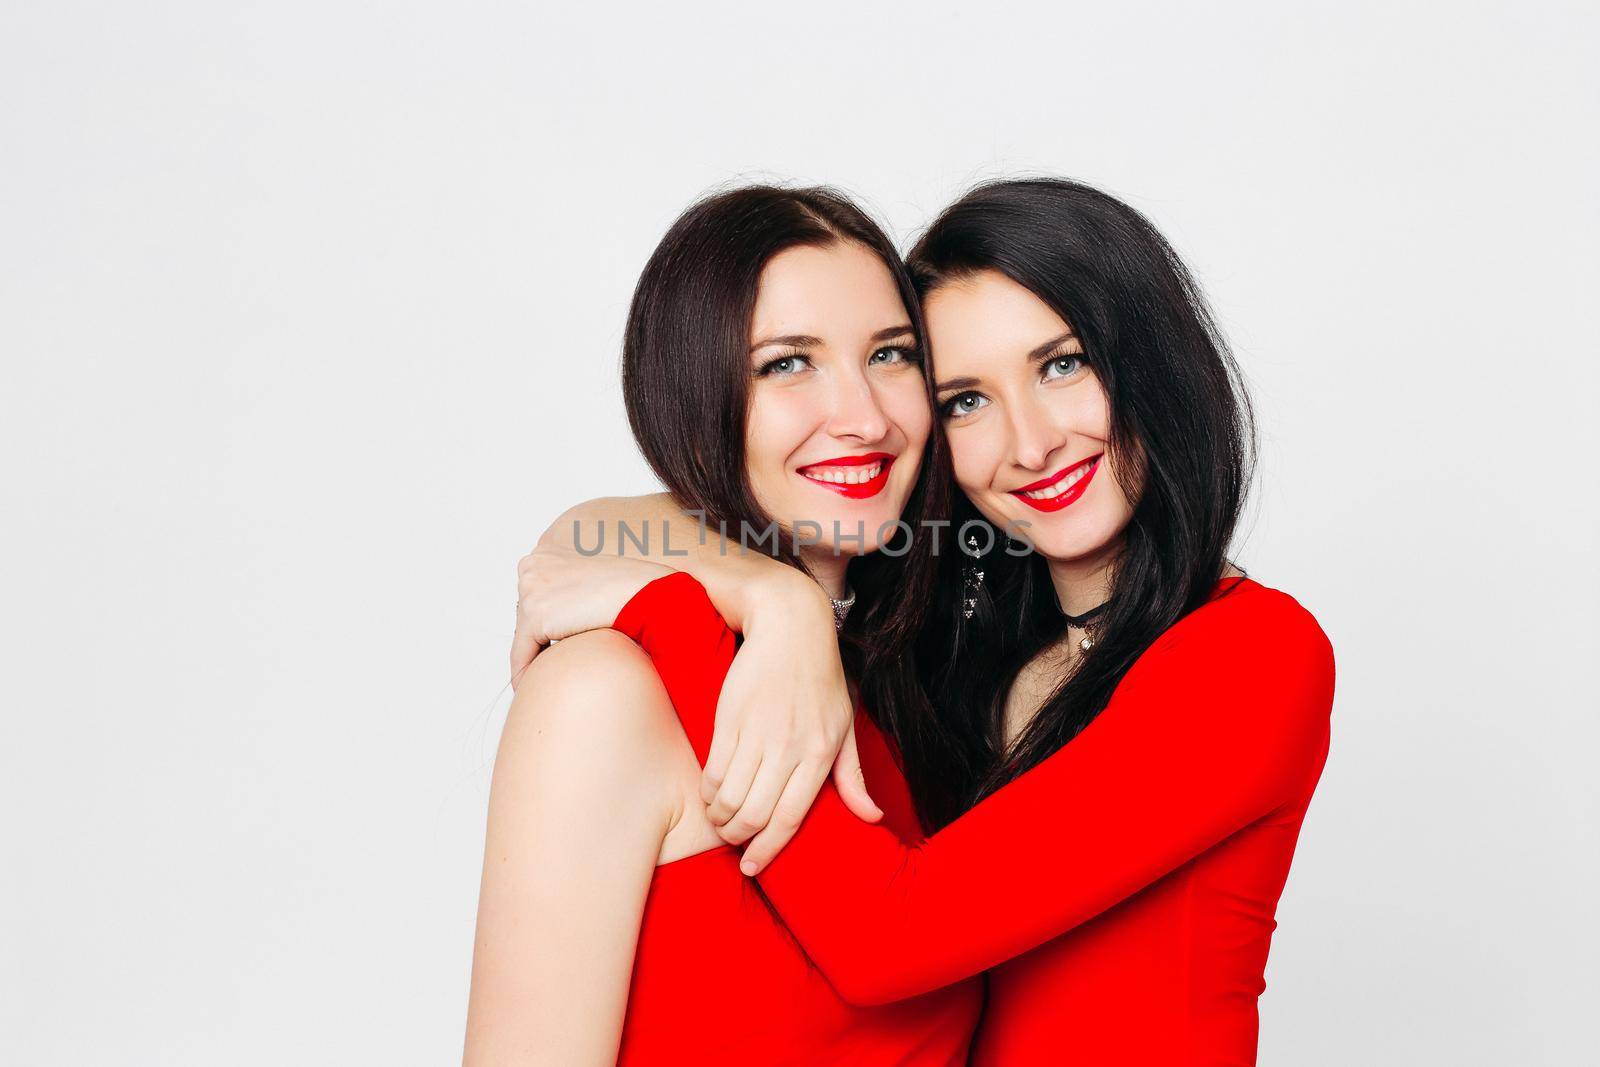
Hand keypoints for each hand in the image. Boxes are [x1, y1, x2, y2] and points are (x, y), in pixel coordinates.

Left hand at [510, 546, 670, 689]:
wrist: (647, 595)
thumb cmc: (634, 589)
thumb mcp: (594, 576)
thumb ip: (572, 586)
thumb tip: (563, 611)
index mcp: (546, 551)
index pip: (536, 595)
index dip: (548, 621)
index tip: (553, 643)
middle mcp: (532, 564)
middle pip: (526, 615)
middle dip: (541, 637)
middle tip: (555, 661)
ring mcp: (531, 589)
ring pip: (524, 635)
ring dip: (537, 654)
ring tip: (549, 675)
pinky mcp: (536, 616)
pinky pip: (522, 655)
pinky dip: (524, 673)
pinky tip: (530, 688)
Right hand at [701, 576, 882, 874]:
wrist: (789, 624)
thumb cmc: (821, 677)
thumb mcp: (845, 724)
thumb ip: (852, 776)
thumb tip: (872, 818)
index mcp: (821, 753)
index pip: (789, 819)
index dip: (768, 850)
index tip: (752, 867)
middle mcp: (790, 747)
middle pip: (754, 815)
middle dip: (738, 838)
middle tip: (732, 843)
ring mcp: (758, 732)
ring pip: (729, 797)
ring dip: (719, 818)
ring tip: (719, 820)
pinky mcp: (730, 718)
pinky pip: (713, 770)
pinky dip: (708, 792)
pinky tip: (710, 795)